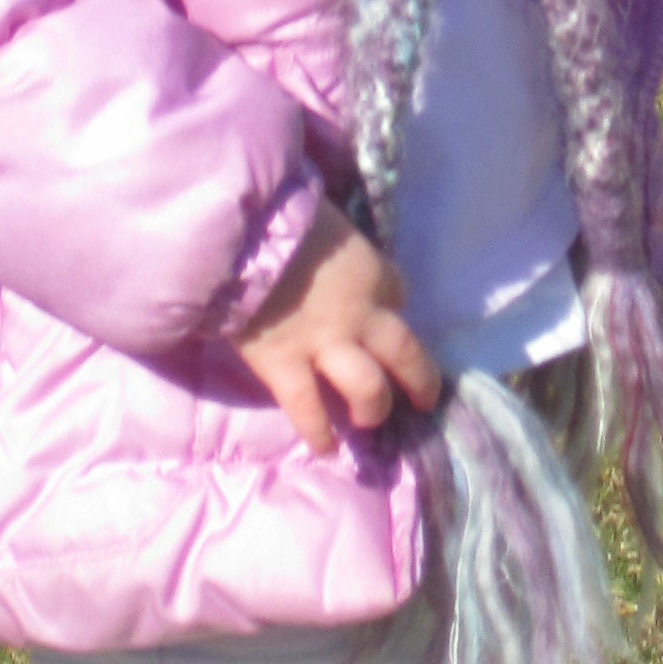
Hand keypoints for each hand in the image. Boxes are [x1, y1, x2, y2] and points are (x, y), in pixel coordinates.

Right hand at [234, 198, 440, 454]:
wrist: (239, 233)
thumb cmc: (277, 213)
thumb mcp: (324, 220)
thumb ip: (333, 247)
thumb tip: (324, 250)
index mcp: (369, 271)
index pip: (397, 290)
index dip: (394, 303)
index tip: (389, 312)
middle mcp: (359, 314)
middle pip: (406, 353)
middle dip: (420, 379)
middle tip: (423, 398)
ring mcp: (324, 344)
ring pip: (368, 389)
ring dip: (373, 408)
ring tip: (369, 419)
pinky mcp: (284, 365)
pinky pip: (308, 410)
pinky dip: (319, 434)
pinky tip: (327, 449)